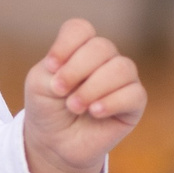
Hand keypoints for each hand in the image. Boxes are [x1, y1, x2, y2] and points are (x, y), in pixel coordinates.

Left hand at [21, 19, 144, 172]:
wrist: (55, 143)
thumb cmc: (47, 108)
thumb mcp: (38, 84)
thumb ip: (54, 68)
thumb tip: (86, 71)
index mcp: (80, 49)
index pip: (80, 29)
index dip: (65, 45)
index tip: (50, 67)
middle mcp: (105, 59)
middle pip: (101, 47)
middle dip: (76, 70)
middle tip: (60, 92)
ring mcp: (122, 79)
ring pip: (121, 68)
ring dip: (93, 88)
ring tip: (74, 106)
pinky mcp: (135, 103)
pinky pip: (134, 93)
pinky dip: (111, 102)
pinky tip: (95, 112)